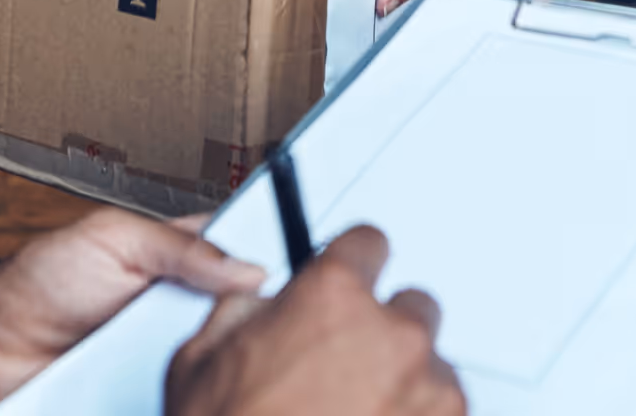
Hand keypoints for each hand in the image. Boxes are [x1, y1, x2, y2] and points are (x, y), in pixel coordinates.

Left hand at [0, 210, 264, 414]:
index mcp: (180, 259)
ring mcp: (166, 361)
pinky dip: (192, 399)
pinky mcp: (150, 400)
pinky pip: (184, 401)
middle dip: (252, 323)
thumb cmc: (39, 283)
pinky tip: (196, 396)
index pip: (243, 256)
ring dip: (223, 366)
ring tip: (232, 365)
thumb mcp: (113, 238)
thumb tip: (248, 265)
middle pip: (240, 319)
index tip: (297, 273)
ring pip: (218, 367)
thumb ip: (180, 245)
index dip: (270, 265)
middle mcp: (180, 312)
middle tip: (255, 325)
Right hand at [165, 227, 464, 415]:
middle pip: (412, 308)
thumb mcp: (201, 360)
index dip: (353, 266)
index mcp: (333, 295)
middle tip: (348, 375)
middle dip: (383, 336)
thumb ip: (245, 312)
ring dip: (406, 391)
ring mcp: (428, 391)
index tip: (352, 284)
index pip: (368, 243)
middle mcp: (391, 333)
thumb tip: (265, 308)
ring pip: (434, 371)